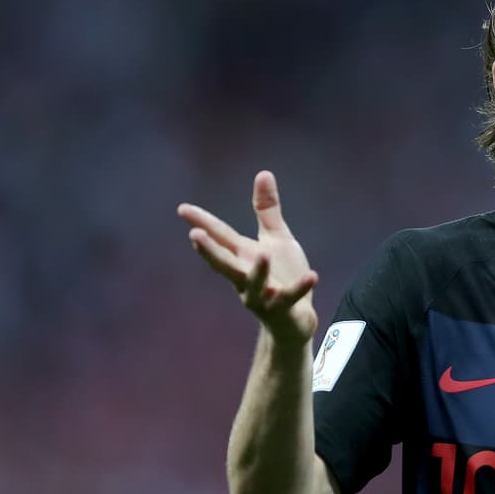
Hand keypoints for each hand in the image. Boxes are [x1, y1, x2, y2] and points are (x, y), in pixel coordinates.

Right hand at [177, 171, 318, 343]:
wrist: (294, 320)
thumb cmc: (281, 276)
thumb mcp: (276, 239)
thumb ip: (267, 210)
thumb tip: (263, 173)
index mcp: (244, 257)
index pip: (221, 237)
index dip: (202, 223)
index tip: (182, 209)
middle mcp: (246, 277)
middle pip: (225, 264)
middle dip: (210, 251)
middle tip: (194, 236)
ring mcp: (263, 296)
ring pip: (255, 285)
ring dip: (258, 272)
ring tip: (262, 254)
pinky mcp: (283, 309)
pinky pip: (291, 297)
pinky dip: (300, 287)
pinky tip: (312, 276)